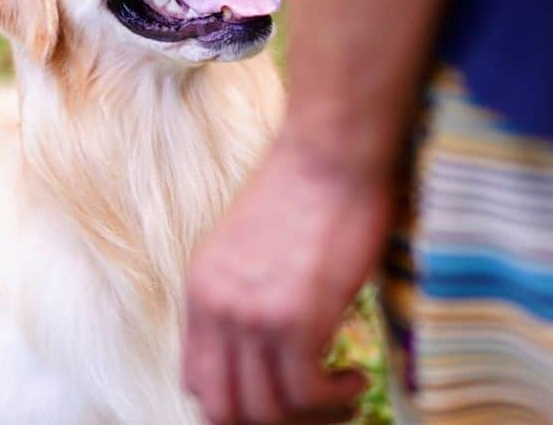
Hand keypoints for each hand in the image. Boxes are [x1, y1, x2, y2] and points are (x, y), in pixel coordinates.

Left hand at [182, 133, 391, 423]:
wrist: (329, 152)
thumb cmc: (305, 192)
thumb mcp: (251, 247)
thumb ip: (245, 295)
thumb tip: (265, 345)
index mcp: (200, 291)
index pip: (197, 381)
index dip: (236, 405)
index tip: (280, 399)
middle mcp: (215, 308)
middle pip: (224, 410)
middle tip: (312, 411)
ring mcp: (251, 316)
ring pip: (266, 411)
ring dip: (312, 416)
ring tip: (342, 398)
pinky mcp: (295, 318)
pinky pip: (305, 394)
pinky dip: (335, 399)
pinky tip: (355, 377)